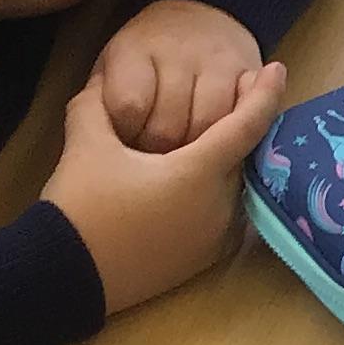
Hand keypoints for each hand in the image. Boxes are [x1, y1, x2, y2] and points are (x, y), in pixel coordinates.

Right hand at [44, 62, 287, 318]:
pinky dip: (219, 194)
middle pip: (243, 156)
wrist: (66, 275)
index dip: (265, 93)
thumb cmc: (82, 207)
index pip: (248, 124)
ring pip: (236, 187)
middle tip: (234, 96)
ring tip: (209, 139)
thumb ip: (98, 105)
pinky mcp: (203, 260)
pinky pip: (226, 216)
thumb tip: (102, 83)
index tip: (277, 69)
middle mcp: (221, 206)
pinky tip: (196, 181)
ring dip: (227, 163)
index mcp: (201, 173)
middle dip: (239, 127)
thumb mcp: (86, 146)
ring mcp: (216, 237)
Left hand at [95, 0, 262, 153]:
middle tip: (155, 162)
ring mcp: (218, 62)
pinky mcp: (250, 73)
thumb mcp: (113, 69)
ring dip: (195, 155)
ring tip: (185, 158)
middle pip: (167, 126)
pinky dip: (230, 140)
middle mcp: (177, 52)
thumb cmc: (145, 57)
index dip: (126, 135)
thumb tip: (97, 145)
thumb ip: (101, 102)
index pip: (128, 106)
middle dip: (158, 156)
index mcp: (134, 50)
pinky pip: (243, 118)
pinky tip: (218, 143)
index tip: (126, 143)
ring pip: (207, 128)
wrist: (199, 18)